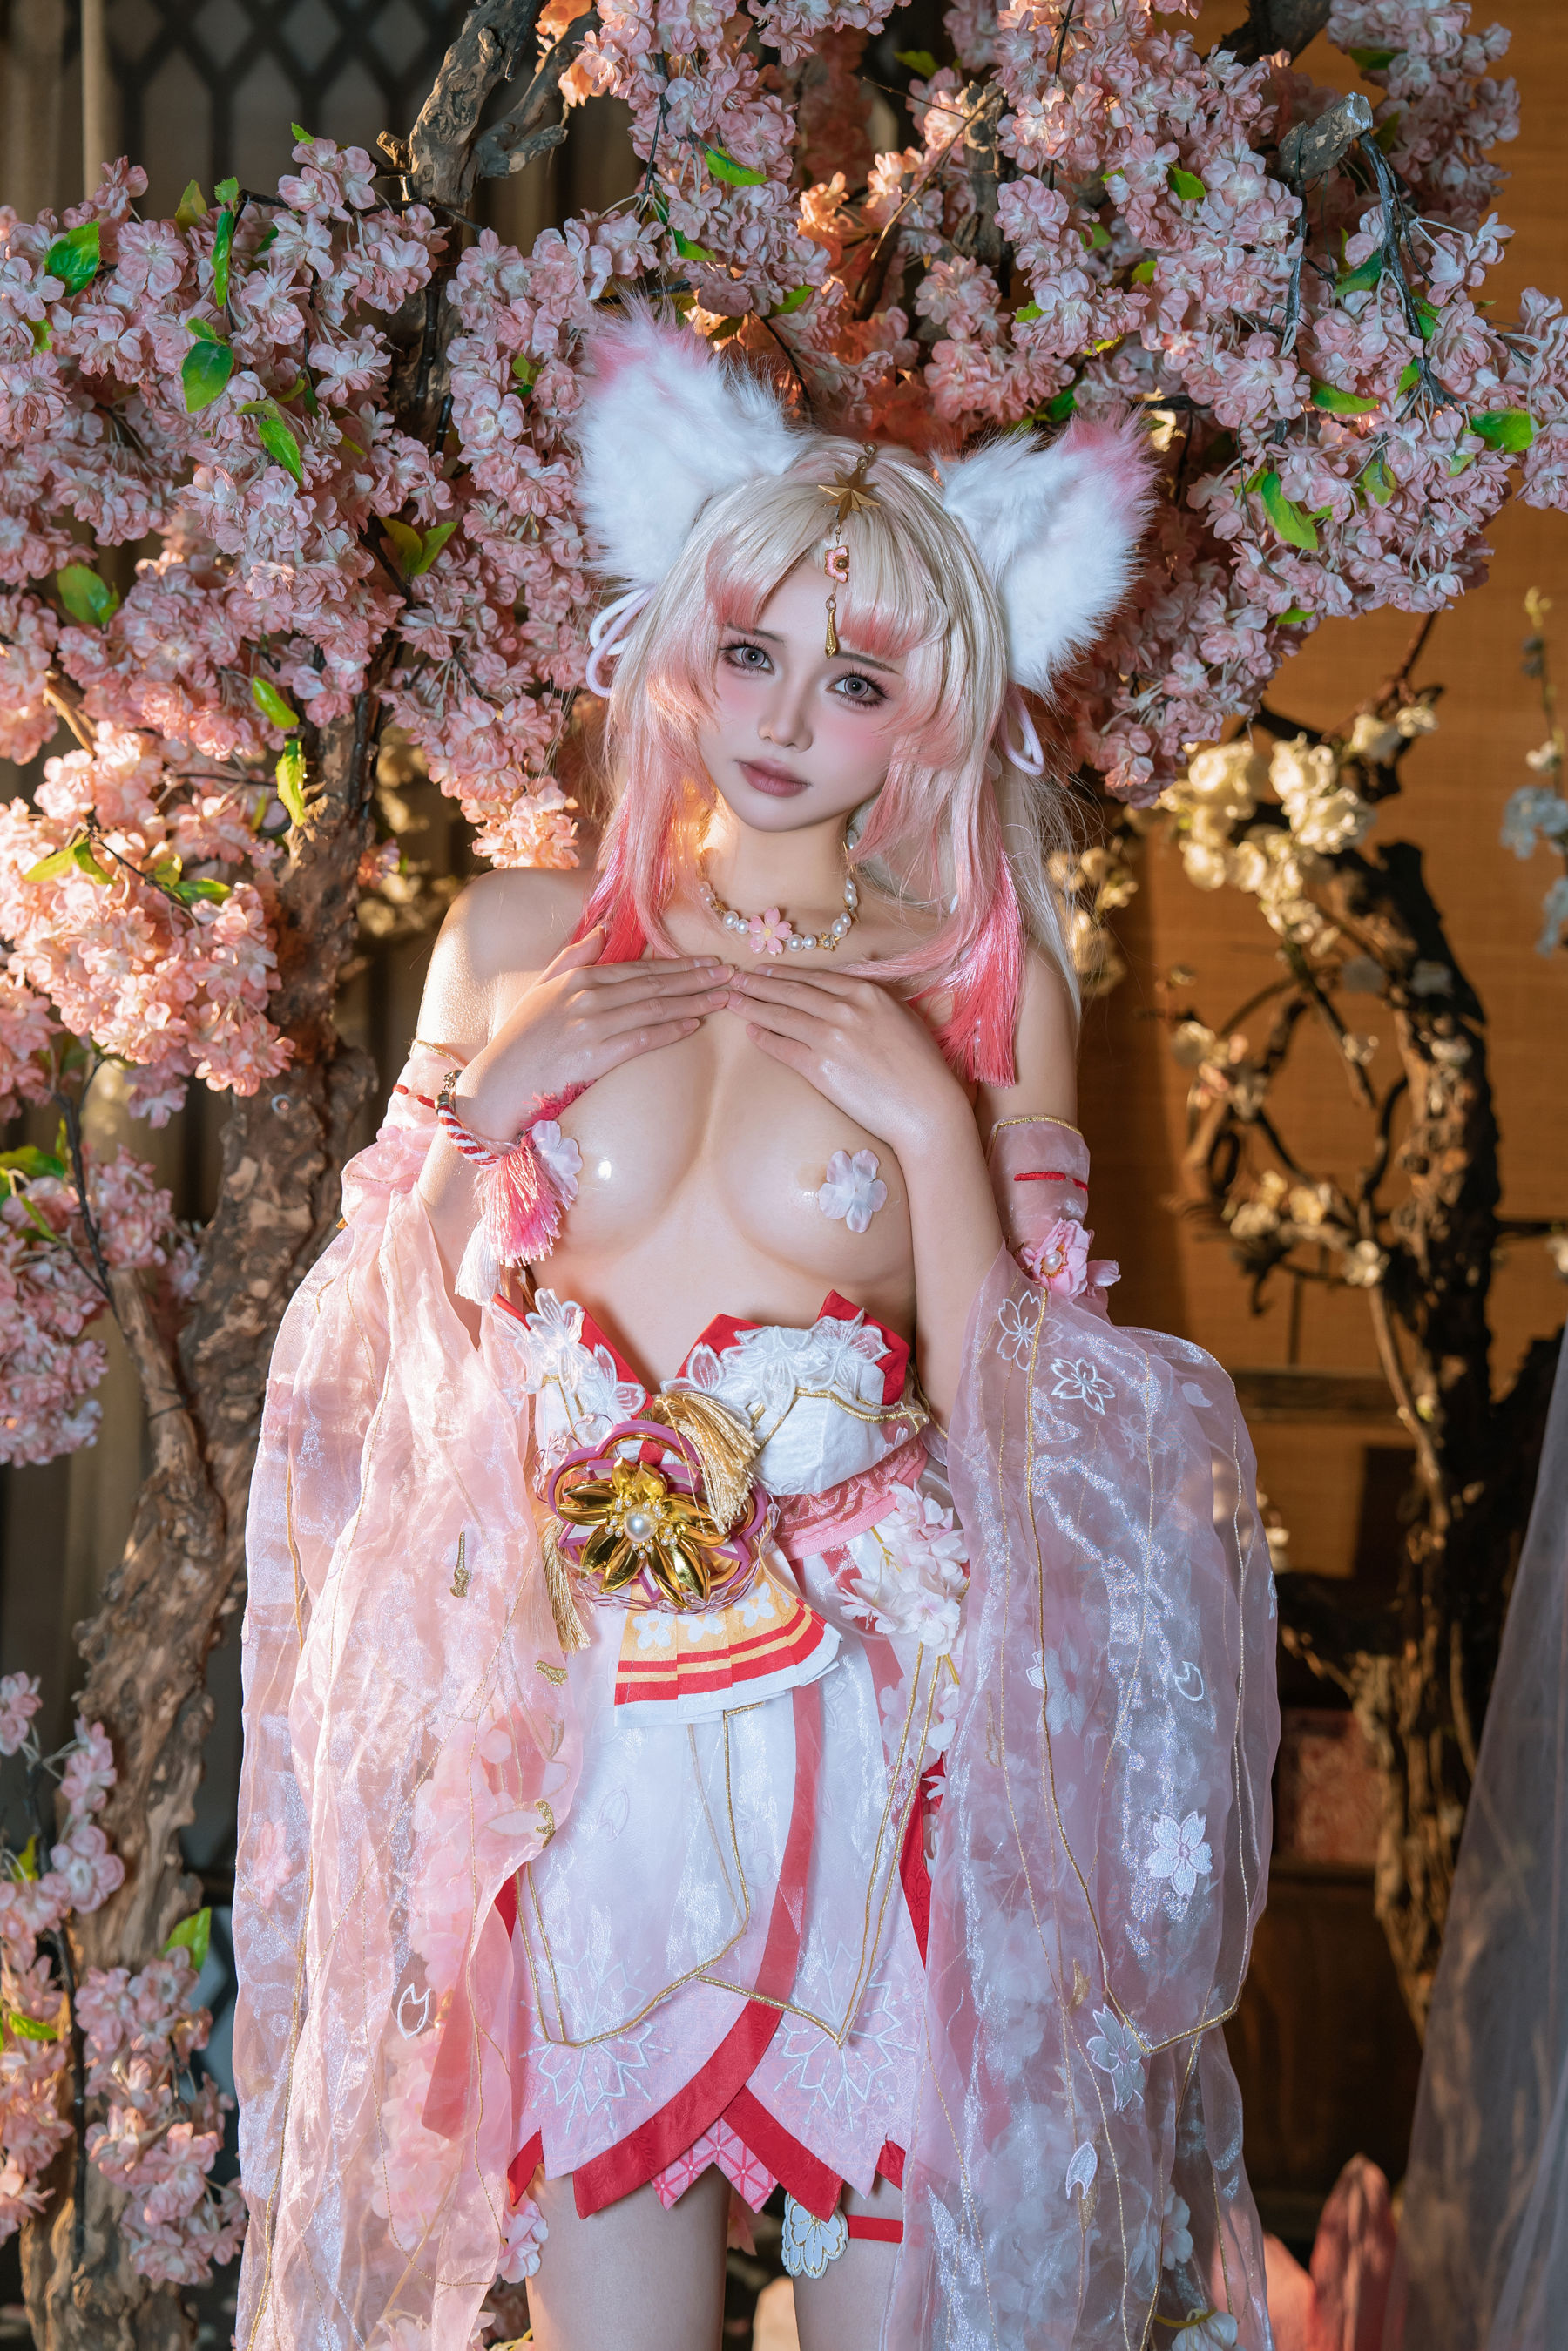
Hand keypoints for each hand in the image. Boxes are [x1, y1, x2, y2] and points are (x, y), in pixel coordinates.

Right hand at [459, 929, 727, 1138]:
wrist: (498, 1081)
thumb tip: (603, 931)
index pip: (640, 968)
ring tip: (725, 997)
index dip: (679, 965)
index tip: (709, 962)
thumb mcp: (543, 988)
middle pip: (655, 984)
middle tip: (732, 974)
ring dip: (695, 1001)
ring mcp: (592, 1025)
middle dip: (697, 978)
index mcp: (578, 977)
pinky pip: (643, 1038)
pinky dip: (671, 1029)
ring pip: (655, 1008)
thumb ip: (573, 957)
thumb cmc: (522, 1038)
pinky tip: (695, 1024)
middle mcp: (588, 996)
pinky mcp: (595, 1056)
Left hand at [727, 965, 971, 1154]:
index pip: (816, 978)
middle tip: (736, 977)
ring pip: (781, 1015)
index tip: (765, 969)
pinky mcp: (821, 1067)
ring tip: (733, 999)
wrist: (925, 1107)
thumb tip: (849, 995)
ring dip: (752, 1005)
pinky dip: (764, 1037)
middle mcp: (846, 1008)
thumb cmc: (921, 1067)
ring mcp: (831, 1037)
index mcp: (868, 993)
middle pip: (792, 991)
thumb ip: (873, 1003)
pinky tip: (751, 1031)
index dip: (786, 973)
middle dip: (759, 982)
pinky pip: (783, 1048)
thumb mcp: (902, 1018)